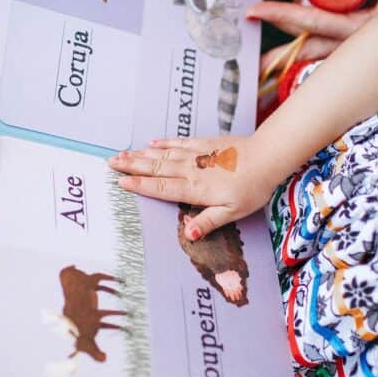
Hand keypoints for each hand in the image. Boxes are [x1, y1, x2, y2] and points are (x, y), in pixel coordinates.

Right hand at [107, 136, 272, 240]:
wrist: (267, 157)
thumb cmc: (252, 188)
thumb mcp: (233, 212)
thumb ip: (209, 221)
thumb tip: (189, 234)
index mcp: (196, 189)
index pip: (162, 188)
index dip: (140, 185)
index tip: (120, 182)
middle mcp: (191, 169)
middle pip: (156, 168)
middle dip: (132, 166)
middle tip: (110, 163)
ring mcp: (197, 154)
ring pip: (163, 154)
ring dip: (141, 154)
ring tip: (123, 153)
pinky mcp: (205, 144)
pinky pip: (179, 142)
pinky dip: (164, 143)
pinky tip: (152, 143)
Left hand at [249, 0, 377, 69]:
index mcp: (370, 29)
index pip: (317, 24)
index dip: (285, 16)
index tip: (256, 10)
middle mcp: (364, 44)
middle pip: (311, 44)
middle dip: (280, 44)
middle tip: (250, 31)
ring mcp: (366, 48)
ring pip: (322, 50)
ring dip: (294, 48)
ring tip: (265, 47)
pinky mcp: (371, 45)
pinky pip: (337, 48)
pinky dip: (316, 47)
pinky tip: (295, 47)